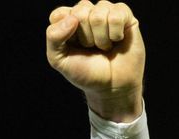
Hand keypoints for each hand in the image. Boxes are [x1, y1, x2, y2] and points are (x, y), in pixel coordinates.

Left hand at [46, 1, 144, 121]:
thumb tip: (72, 18)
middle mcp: (85, 13)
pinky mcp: (124, 15)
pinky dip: (115, 33)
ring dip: (101, 38)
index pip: (59, 14)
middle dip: (85, 37)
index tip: (71, 47)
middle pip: (80, 12)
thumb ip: (53, 38)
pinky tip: (116, 40)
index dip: (64, 32)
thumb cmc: (84, 72)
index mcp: (66, 22)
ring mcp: (105, 12)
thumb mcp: (59, 60)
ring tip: (104, 47)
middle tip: (91, 48)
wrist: (112, 86)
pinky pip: (116, 15)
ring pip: (99, 13)